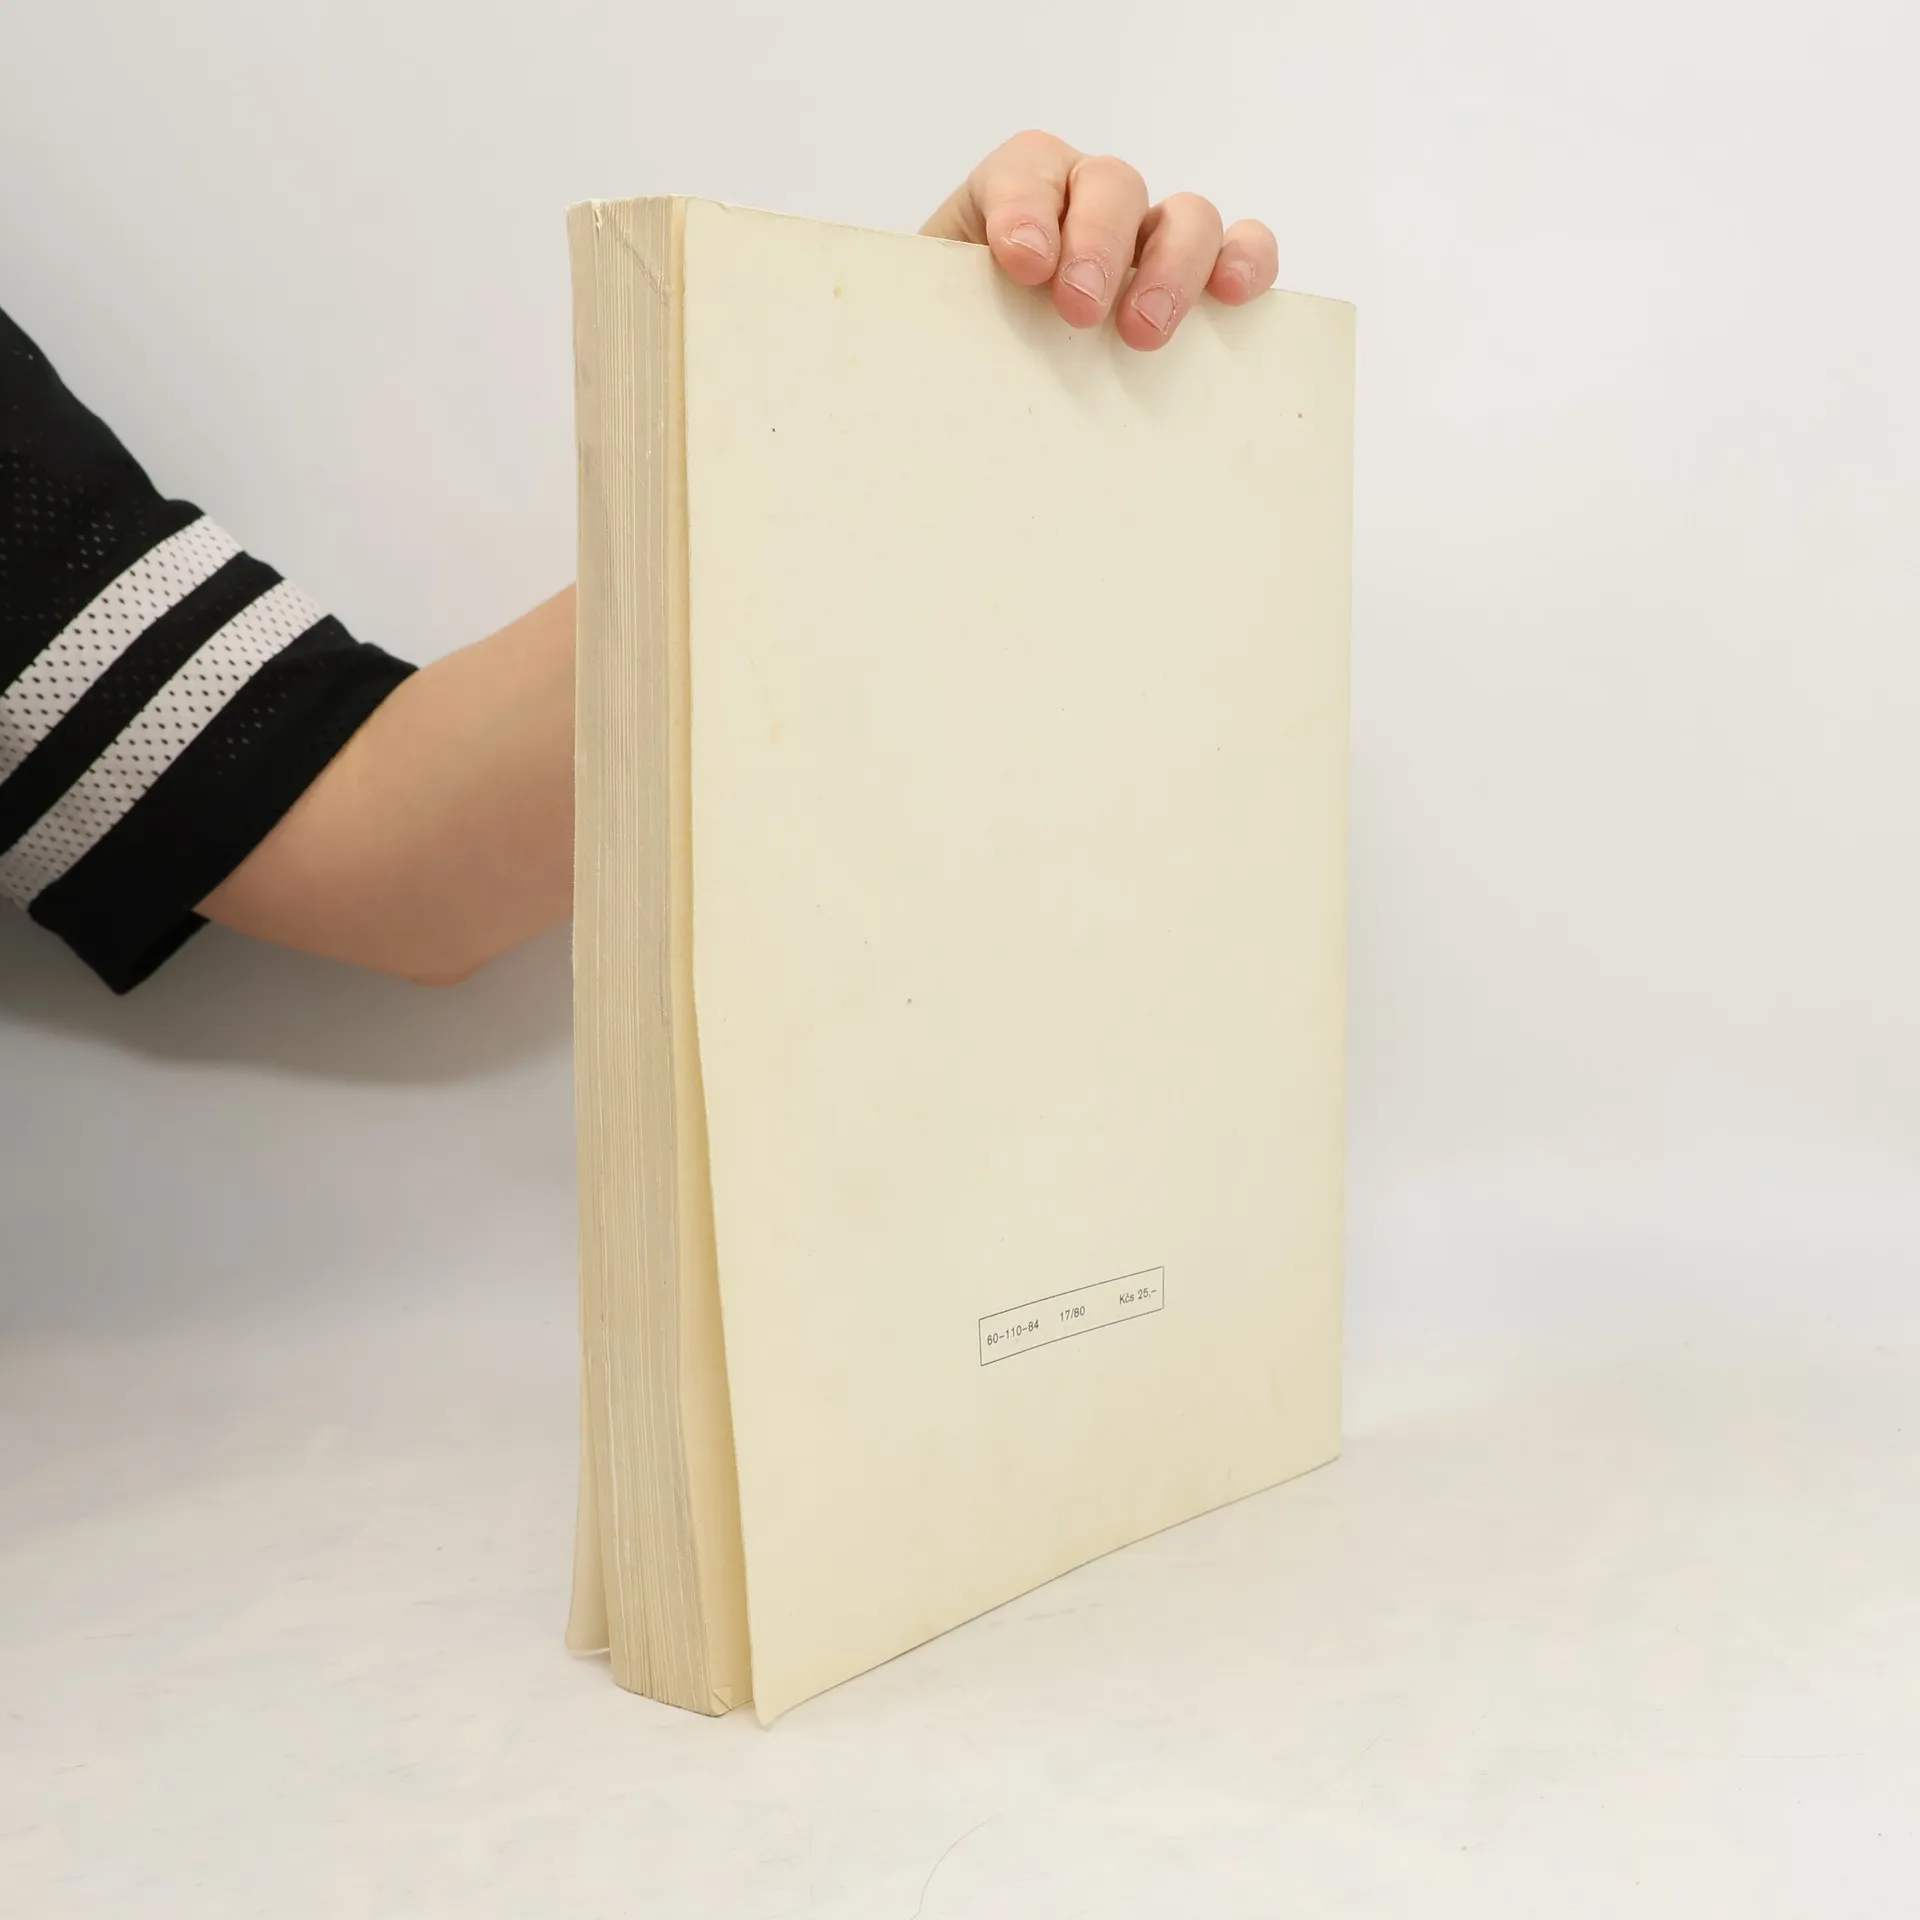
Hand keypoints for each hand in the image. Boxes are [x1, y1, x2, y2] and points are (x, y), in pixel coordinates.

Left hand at [921, 130, 1278, 351]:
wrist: (979, 374)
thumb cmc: (962, 346)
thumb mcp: (934, 323)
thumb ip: (934, 317)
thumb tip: (919, 354)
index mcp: (1015, 196)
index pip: (1028, 171)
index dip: (1028, 207)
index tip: (1022, 262)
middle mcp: (1087, 205)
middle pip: (1111, 186)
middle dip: (1099, 242)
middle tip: (1081, 307)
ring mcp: (1148, 238)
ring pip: (1183, 216)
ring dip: (1173, 266)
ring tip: (1145, 331)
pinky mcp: (1197, 279)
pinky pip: (1238, 250)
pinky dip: (1245, 263)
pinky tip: (1231, 295)